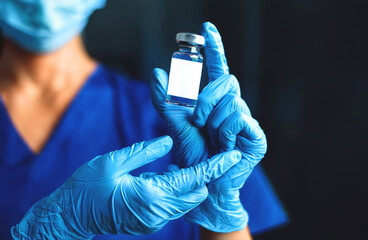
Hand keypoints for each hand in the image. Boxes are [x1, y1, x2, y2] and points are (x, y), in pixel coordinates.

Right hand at [11, 136, 241, 238]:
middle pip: (197, 193)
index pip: (193, 179)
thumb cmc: (86, 188)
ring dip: (189, 182)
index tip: (233, 156)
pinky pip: (175, 206)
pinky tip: (165, 175)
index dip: (215, 166)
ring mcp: (154, 221)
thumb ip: (144, 150)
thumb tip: (169, 140)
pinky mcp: (150, 223)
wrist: (70, 217)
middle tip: (200, 153)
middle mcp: (157, 212)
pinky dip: (178, 191)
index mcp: (150, 194)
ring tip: (177, 163)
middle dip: (204, 174)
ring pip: (187, 201)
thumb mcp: (112, 162)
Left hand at [186, 22, 266, 231]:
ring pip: (232, 101)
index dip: (215, 48)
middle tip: (198, 119)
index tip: (206, 28)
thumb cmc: (192, 155)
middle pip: (226, 81)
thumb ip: (166, 101)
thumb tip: (157, 72)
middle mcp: (234, 106)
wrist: (203, 184)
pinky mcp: (256, 136)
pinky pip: (240, 119)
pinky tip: (224, 145)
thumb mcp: (175, 125)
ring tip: (212, 139)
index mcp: (217, 102)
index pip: (218, 69)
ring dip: (214, 121)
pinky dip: (226, 130)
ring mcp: (247, 120)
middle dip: (207, 99)